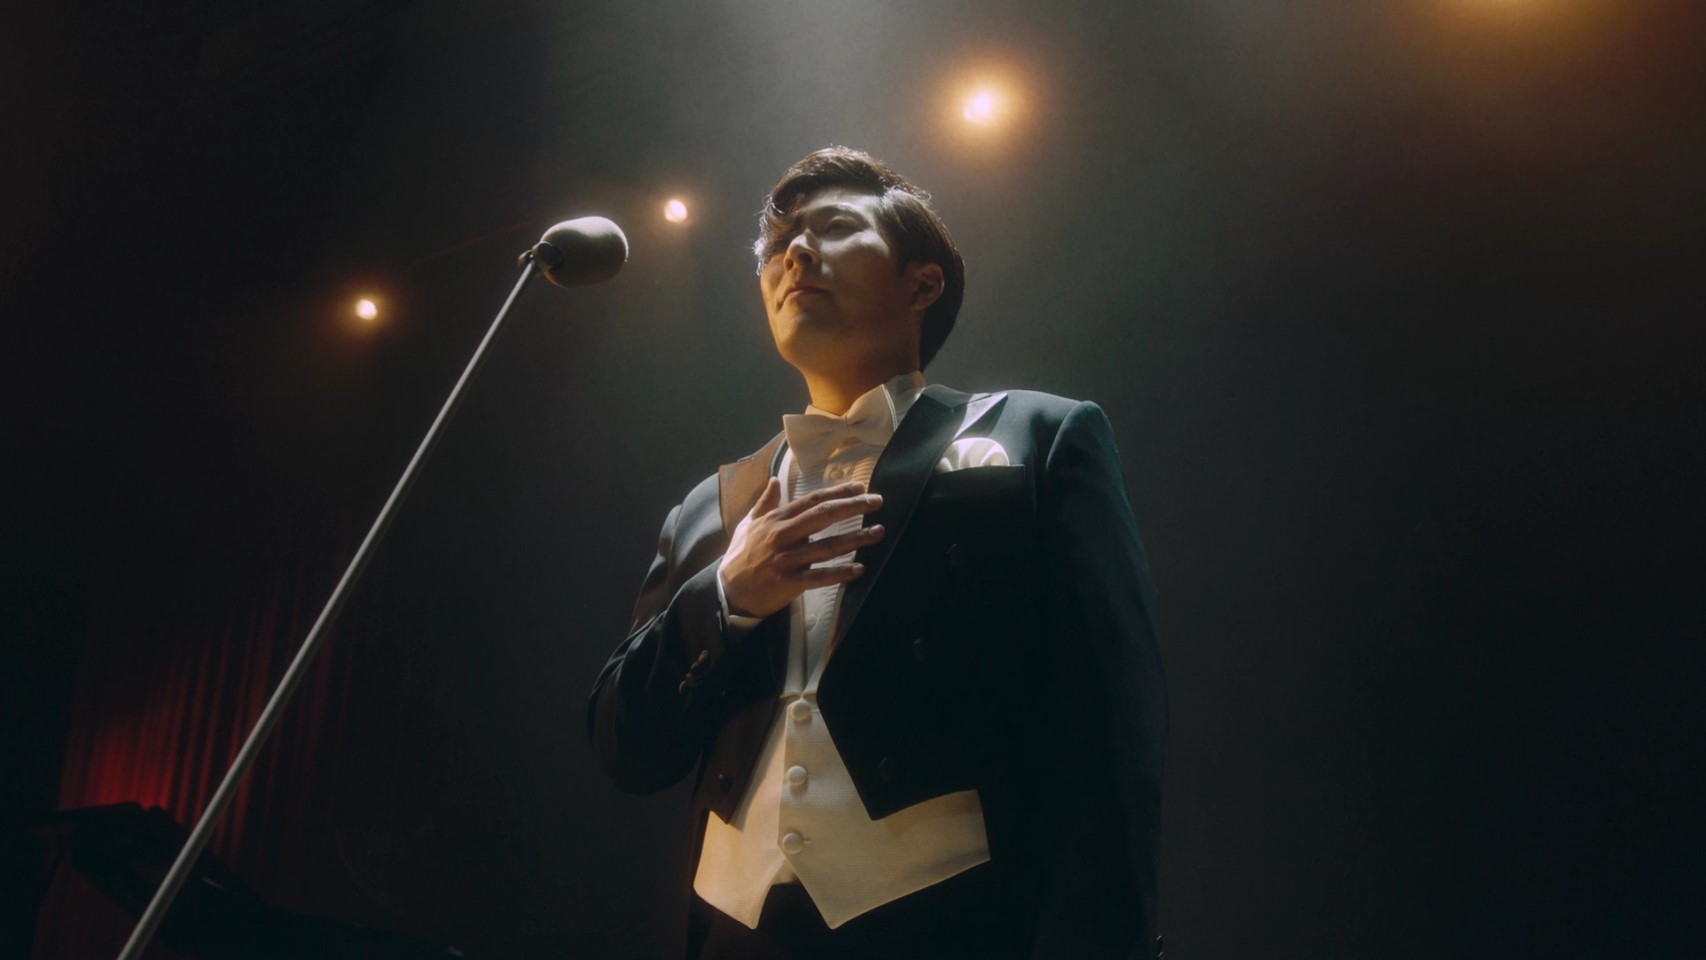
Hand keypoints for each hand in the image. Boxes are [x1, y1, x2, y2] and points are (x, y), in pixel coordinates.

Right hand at [720, 478, 884, 619]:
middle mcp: (782, 536)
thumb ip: (765, 502)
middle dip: (853, 507)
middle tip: (877, 501)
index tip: (859, 487)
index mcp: (776, 520)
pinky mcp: (789, 582)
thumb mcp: (748, 524)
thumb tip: (774, 480)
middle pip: (823, 516)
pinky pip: (819, 577)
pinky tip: (859, 568)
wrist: (727, 591)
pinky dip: (840, 573)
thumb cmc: (740, 555)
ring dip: (856, 539)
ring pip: (826, 547)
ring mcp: (786, 559)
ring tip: (878, 532)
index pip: (812, 500)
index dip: (837, 492)